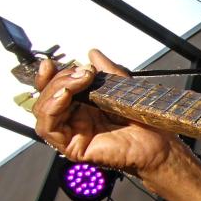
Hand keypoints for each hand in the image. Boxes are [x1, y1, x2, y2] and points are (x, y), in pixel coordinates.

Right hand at [33, 49, 182, 175]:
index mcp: (81, 108)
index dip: (48, 77)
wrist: (158, 140)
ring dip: (55, 90)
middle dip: (58, 79)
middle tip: (82, 71)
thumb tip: (92, 53)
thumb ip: (105, 70)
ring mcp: (72, 135)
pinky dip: (52, 107)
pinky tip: (66, 94)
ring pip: (43, 111)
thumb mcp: (120, 87)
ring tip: (78, 80)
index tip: (51, 63)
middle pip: (45, 98)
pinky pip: (49, 128)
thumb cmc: (143, 120)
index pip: (52, 91)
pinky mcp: (73, 147)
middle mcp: (73, 121)